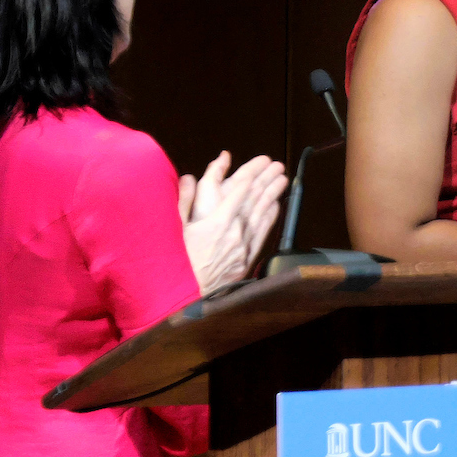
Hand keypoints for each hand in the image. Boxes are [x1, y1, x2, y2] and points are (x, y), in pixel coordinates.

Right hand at [179, 151, 286, 294]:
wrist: (188, 292)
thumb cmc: (178, 258)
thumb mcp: (175, 227)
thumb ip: (184, 201)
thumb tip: (188, 177)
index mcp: (216, 223)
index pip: (237, 194)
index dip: (248, 177)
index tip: (258, 165)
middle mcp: (234, 233)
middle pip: (254, 201)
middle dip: (265, 180)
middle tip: (276, 165)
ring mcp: (243, 246)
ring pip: (262, 215)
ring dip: (273, 194)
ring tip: (282, 179)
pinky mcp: (247, 258)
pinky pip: (263, 233)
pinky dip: (271, 217)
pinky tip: (276, 205)